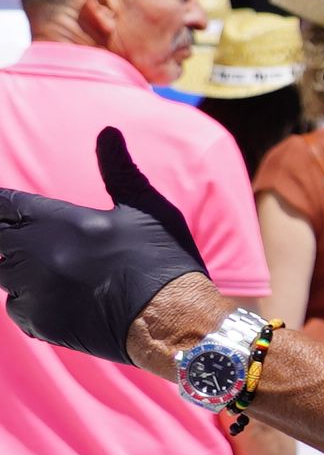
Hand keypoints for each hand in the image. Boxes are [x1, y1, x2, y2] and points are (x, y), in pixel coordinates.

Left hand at [0, 129, 210, 363]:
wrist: (175, 321)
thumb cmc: (164, 261)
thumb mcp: (147, 209)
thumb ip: (118, 171)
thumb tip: (108, 132)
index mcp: (61, 222)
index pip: (5, 204)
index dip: (2, 204)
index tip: (7, 207)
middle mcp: (38, 255)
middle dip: (8, 235)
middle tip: (32, 241)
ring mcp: (36, 291)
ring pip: (2, 275)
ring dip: (16, 268)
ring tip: (50, 268)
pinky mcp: (40, 322)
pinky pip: (16, 308)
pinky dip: (30, 302)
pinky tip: (60, 299)